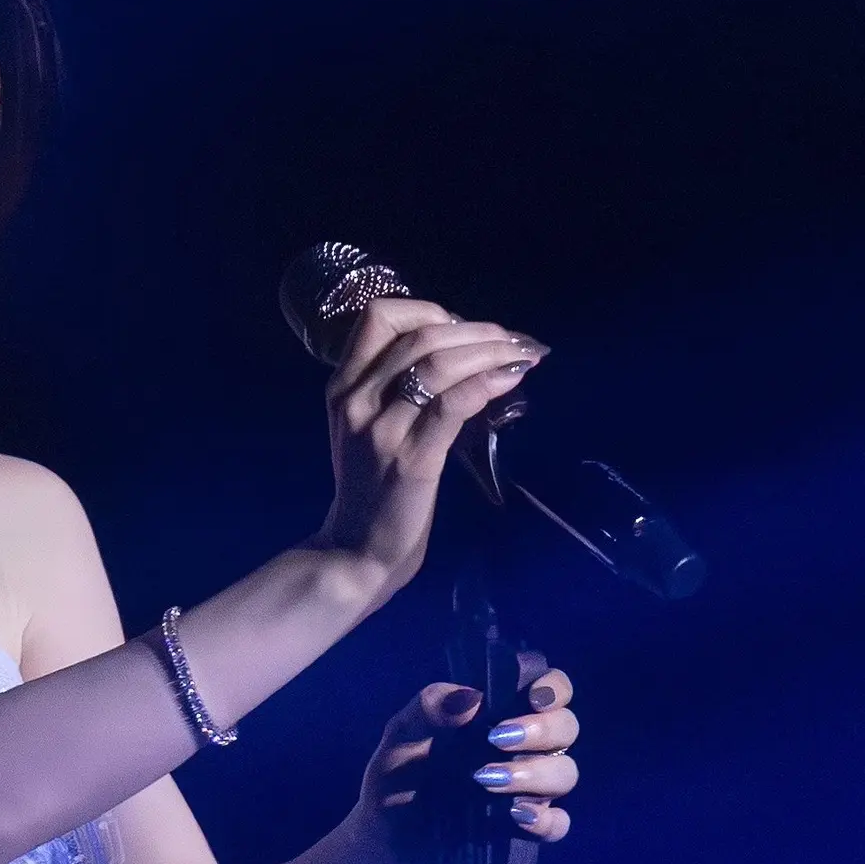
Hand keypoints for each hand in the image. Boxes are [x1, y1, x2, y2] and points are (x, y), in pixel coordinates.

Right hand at [312, 298, 548, 594]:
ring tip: (521, 356)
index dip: (428, 310)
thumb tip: (457, 348)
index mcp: (343, 388)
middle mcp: (357, 402)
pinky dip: (488, 382)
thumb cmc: (371, 489)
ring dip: (490, 350)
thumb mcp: (367, 428)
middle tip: (512, 341)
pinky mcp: (412, 460)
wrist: (356, 553)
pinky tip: (511, 381)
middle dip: (477, 330)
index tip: (461, 329)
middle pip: (421, 335)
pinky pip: (454, 402)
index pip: (379, 317)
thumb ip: (393, 387)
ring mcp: (382, 431)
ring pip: (440, 362)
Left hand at [354, 666, 581, 863]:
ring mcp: (526, 790)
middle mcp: (522, 749)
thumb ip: (427, 710)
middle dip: (541, 730)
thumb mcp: (399, 740)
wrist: (383, 843)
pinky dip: (546, 821)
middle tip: (497, 739)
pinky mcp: (523, 830)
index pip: (548, 690)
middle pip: (565, 728)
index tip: (536, 696)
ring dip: (535, 773)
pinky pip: (557, 825)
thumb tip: (470, 697)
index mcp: (498, 716)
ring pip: (565, 773)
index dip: (553, 687)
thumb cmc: (395, 781)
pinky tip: (517, 816)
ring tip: (486, 780)